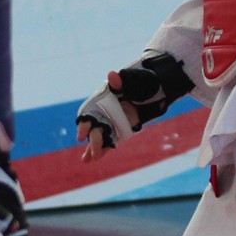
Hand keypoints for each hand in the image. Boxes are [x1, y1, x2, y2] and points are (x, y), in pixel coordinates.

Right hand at [76, 52, 193, 159]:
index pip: (89, 112)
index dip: (84, 123)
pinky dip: (102, 149)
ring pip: (99, 136)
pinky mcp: (117, 130)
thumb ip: (122, 81)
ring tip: (88, 160)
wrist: (154, 91)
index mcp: (103, 99)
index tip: (81, 135)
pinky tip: (92, 159)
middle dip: (94, 140)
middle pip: (94, 128)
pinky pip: (108, 141)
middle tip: (95, 152)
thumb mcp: (134, 80)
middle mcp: (103, 112)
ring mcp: (110, 122)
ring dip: (93, 148)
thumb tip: (112, 75)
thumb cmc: (142, 83)